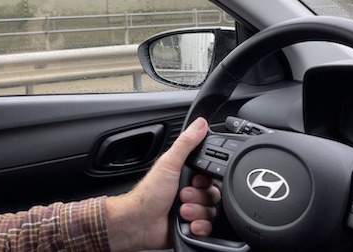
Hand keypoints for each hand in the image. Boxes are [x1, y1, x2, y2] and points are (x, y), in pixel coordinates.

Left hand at [106, 117, 220, 251]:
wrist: (139, 223)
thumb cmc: (149, 194)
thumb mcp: (169, 163)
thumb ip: (186, 143)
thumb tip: (200, 123)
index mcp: (185, 175)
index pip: (211, 176)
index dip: (206, 180)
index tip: (195, 180)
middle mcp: (190, 192)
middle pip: (213, 195)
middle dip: (198, 197)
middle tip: (182, 196)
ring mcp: (191, 210)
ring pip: (211, 211)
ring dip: (196, 212)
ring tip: (181, 211)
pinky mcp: (192, 227)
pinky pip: (208, 228)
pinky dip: (199, 227)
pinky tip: (187, 224)